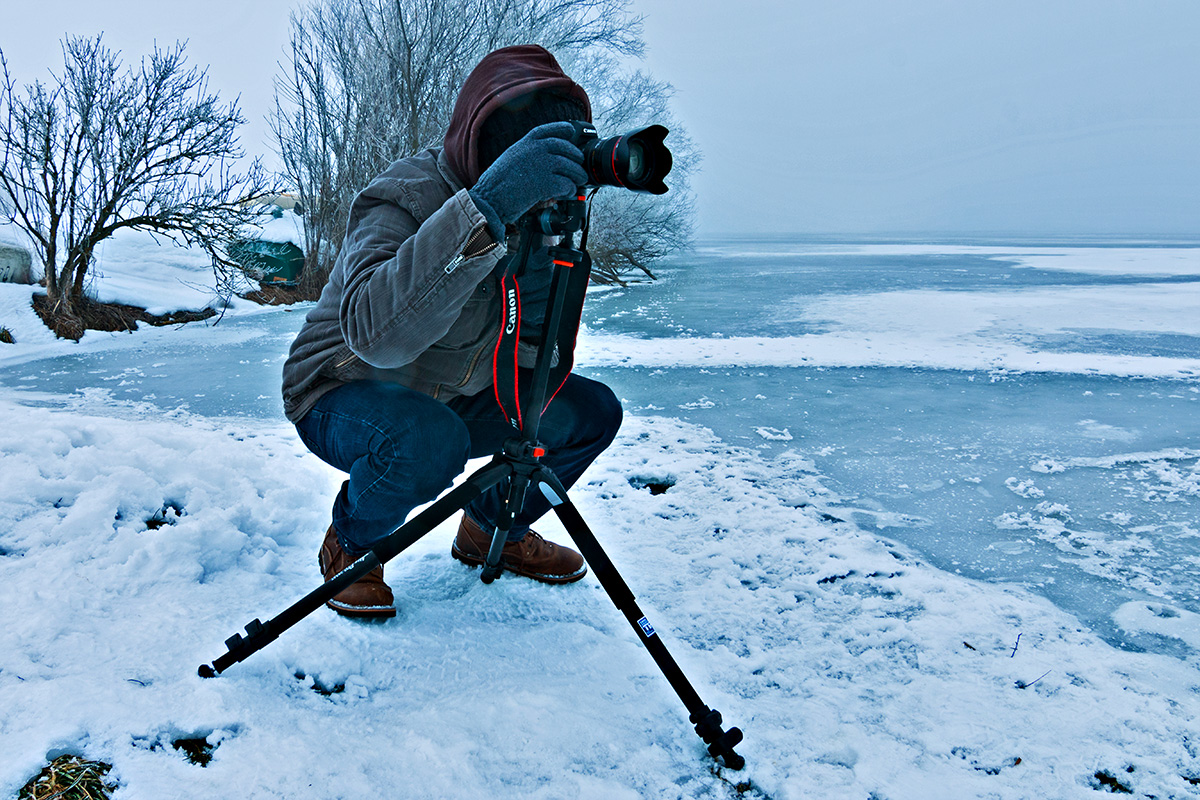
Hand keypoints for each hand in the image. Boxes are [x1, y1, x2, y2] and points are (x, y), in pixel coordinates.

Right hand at [469, 122, 587, 237]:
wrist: (489, 199)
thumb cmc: (495, 184)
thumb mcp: (510, 159)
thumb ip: (527, 155)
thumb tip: (544, 160)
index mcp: (526, 142)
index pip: (550, 130)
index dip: (563, 130)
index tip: (571, 132)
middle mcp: (536, 150)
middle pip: (566, 149)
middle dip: (576, 157)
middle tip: (579, 166)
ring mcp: (543, 165)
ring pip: (571, 167)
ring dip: (577, 176)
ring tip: (578, 183)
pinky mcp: (547, 183)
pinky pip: (567, 185)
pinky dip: (570, 190)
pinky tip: (567, 194)